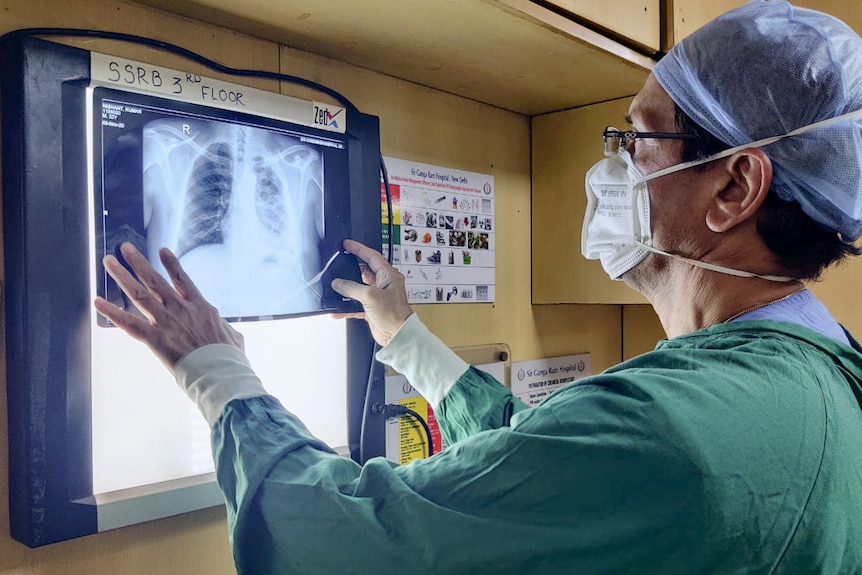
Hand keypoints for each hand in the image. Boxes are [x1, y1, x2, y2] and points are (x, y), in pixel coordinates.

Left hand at [94, 242, 243, 372]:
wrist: (220, 370)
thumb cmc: (230, 358)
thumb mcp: (233, 336)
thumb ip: (223, 327)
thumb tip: (222, 328)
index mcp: (200, 307)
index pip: (183, 280)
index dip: (172, 264)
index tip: (162, 251)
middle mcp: (180, 309)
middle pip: (155, 280)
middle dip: (138, 262)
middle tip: (125, 248)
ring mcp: (166, 321)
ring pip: (139, 293)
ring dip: (122, 275)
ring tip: (109, 261)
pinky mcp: (154, 338)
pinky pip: (128, 323)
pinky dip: (111, 311)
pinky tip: (97, 301)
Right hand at [331, 239, 412, 346]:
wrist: (398, 335)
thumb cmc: (394, 315)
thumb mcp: (371, 296)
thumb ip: (352, 288)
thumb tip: (339, 283)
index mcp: (388, 275)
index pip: (372, 256)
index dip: (359, 249)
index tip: (347, 244)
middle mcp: (383, 284)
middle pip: (363, 271)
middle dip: (350, 269)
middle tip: (338, 264)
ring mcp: (377, 297)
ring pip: (358, 288)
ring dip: (347, 289)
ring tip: (335, 286)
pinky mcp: (372, 309)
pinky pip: (355, 304)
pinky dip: (346, 306)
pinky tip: (337, 310)